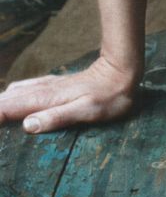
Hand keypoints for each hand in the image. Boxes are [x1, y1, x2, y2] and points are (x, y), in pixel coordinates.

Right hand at [0, 55, 137, 133]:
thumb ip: (57, 117)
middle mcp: (42, 90)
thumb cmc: (109, 96)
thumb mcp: (86, 111)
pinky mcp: (53, 85)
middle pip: (6, 100)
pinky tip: (7, 98)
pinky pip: (23, 89)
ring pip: (13, 93)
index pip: (9, 108)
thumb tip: (26, 125)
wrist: (123, 71)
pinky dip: (9, 96)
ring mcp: (47, 86)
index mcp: (46, 99)